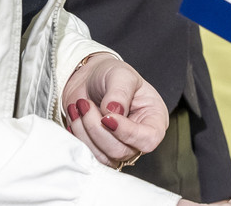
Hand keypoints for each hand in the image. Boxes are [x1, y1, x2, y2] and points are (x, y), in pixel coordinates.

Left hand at [61, 54, 167, 168]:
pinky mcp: (100, 151)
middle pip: (121, 150)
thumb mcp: (121, 75)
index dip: (127, 132)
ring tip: (80, 105)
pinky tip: (76, 115)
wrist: (88, 78)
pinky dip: (78, 135)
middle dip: (97, 128)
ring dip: (85, 131)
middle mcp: (139, 137)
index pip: (149, 138)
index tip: (106, 116)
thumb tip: (113, 111)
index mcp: (154, 119)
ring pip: (103, 156)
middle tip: (85, 103)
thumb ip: (119, 92)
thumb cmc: (111, 74)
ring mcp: (119, 147)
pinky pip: (88, 154)